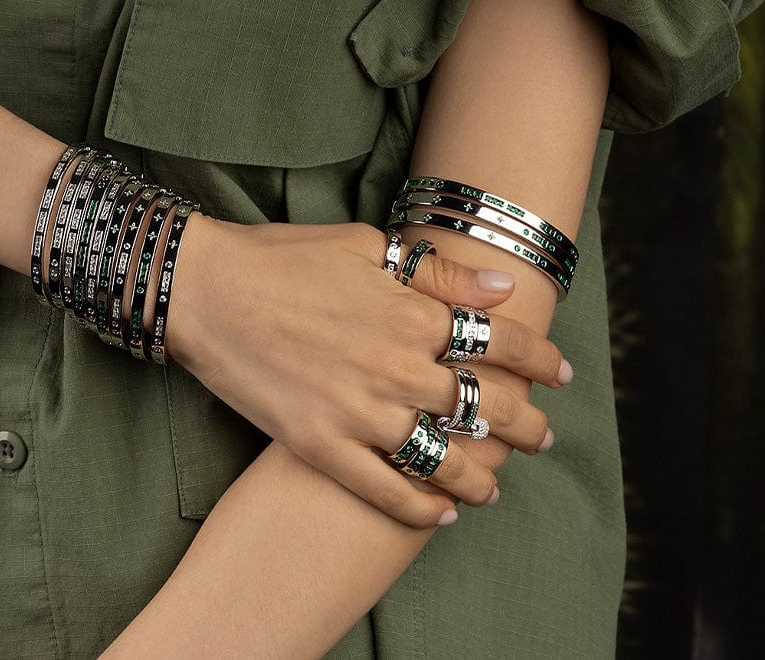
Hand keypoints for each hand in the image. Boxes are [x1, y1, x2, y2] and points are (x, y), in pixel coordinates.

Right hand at [167, 214, 568, 527]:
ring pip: (441, 460)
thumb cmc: (283, 258)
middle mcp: (396, 369)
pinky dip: (417, 509)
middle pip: (484, 408)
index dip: (542, 359)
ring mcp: (358, 412)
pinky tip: (439, 516)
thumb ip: (439, 275)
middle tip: (542, 438)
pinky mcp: (319, 444)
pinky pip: (382, 490)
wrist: (204, 290)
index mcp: (412, 315)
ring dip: (478, 479)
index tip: (560, 373)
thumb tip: (500, 290)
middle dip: (525, 427)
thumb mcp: (367, 247)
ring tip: (493, 488)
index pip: (503, 342)